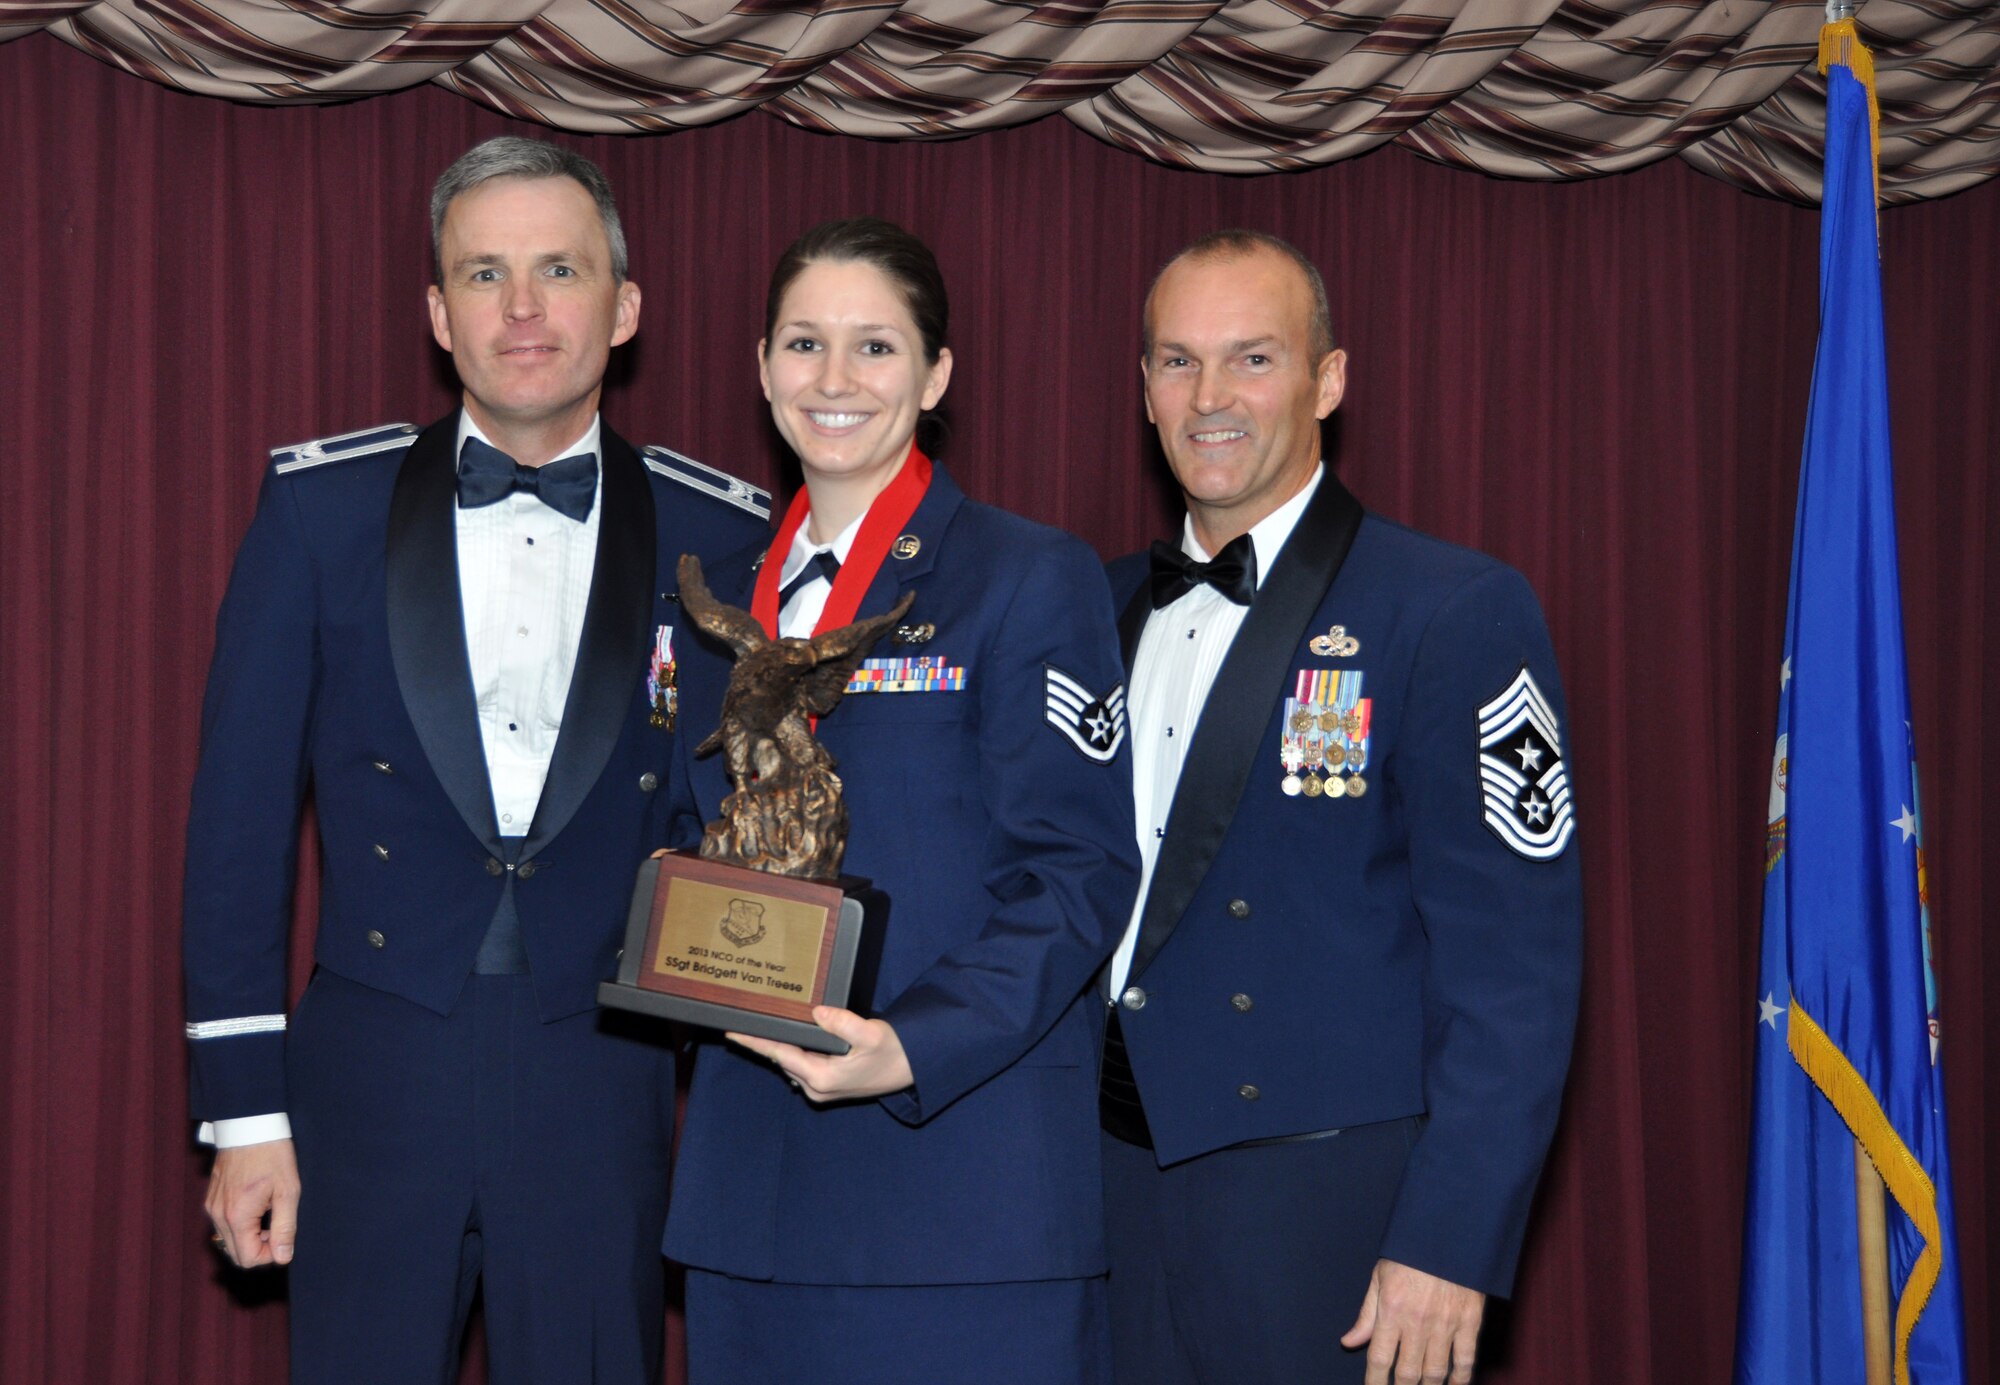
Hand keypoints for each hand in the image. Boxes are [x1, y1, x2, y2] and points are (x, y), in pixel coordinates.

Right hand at [205, 1138, 300, 1268]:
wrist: (249, 1125)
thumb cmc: (272, 1155)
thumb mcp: (288, 1191)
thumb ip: (285, 1227)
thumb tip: (283, 1257)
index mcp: (237, 1216)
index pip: (247, 1259)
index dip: (270, 1254)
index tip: (284, 1236)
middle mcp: (218, 1215)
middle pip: (235, 1253)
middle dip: (259, 1246)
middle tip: (278, 1223)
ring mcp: (212, 1206)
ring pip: (229, 1239)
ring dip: (250, 1235)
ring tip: (269, 1210)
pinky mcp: (211, 1198)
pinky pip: (225, 1223)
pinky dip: (241, 1223)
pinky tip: (257, 1203)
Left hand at [727, 1006, 913, 1102]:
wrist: (911, 1070)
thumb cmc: (894, 1053)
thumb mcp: (872, 1035)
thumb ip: (844, 1024)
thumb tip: (818, 1012)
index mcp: (824, 1077)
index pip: (781, 1054)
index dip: (756, 1042)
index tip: (733, 1033)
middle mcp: (817, 1087)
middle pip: (782, 1059)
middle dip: (763, 1041)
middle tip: (741, 1021)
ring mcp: (821, 1089)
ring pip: (791, 1062)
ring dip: (778, 1045)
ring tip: (760, 1026)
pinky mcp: (827, 1085)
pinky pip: (801, 1064)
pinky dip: (793, 1050)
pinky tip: (788, 1036)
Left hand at [1341, 1258, 1484, 1384]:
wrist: (1449, 1232)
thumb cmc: (1410, 1253)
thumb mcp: (1380, 1278)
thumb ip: (1366, 1314)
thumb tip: (1349, 1341)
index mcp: (1391, 1310)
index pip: (1380, 1359)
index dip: (1375, 1383)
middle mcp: (1417, 1322)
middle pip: (1407, 1372)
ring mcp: (1445, 1324)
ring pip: (1435, 1372)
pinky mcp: (1470, 1322)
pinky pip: (1465, 1360)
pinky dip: (1460, 1378)